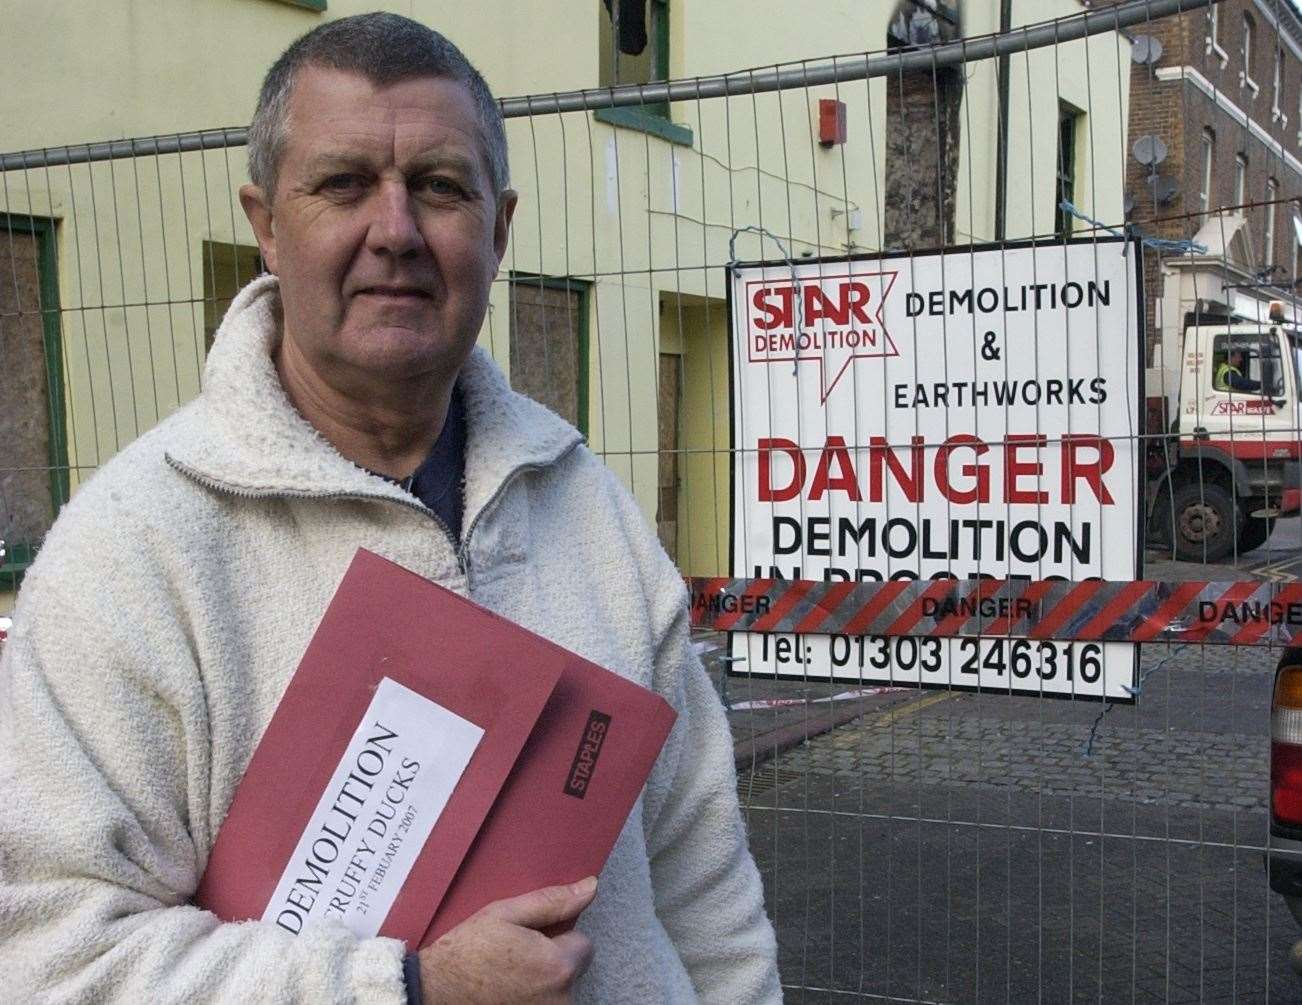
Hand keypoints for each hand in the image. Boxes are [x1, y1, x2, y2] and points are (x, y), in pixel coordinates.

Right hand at [419, 877, 597, 1004]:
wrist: (433, 990)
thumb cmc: (467, 951)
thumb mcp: (506, 914)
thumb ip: (553, 902)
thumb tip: (590, 888)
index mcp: (558, 966)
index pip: (584, 945)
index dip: (558, 938)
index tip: (531, 939)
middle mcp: (560, 999)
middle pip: (573, 969)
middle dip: (553, 960)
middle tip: (517, 956)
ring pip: (560, 989)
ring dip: (543, 981)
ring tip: (509, 974)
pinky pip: (546, 1002)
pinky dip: (533, 997)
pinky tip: (508, 990)